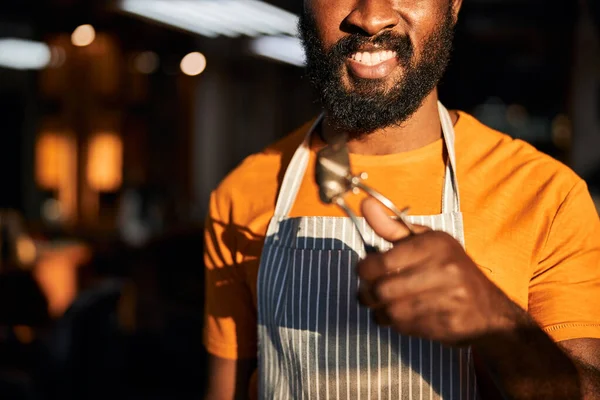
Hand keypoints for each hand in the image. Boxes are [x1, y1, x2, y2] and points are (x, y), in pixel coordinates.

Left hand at [357, 197, 518, 345]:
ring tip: (383, 306)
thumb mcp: (427, 242)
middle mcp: (444, 270)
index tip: (364, 271)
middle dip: (367, 294)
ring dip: (379, 311)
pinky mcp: (447, 325)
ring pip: (391, 311)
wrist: (490, 311)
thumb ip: (392, 227)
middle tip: (369, 293)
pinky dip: (396, 324)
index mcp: (436, 244)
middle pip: (383, 290)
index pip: (383, 261)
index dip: (364, 269)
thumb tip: (365, 204)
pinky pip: (405, 328)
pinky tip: (402, 316)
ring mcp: (448, 299)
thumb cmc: (451, 270)